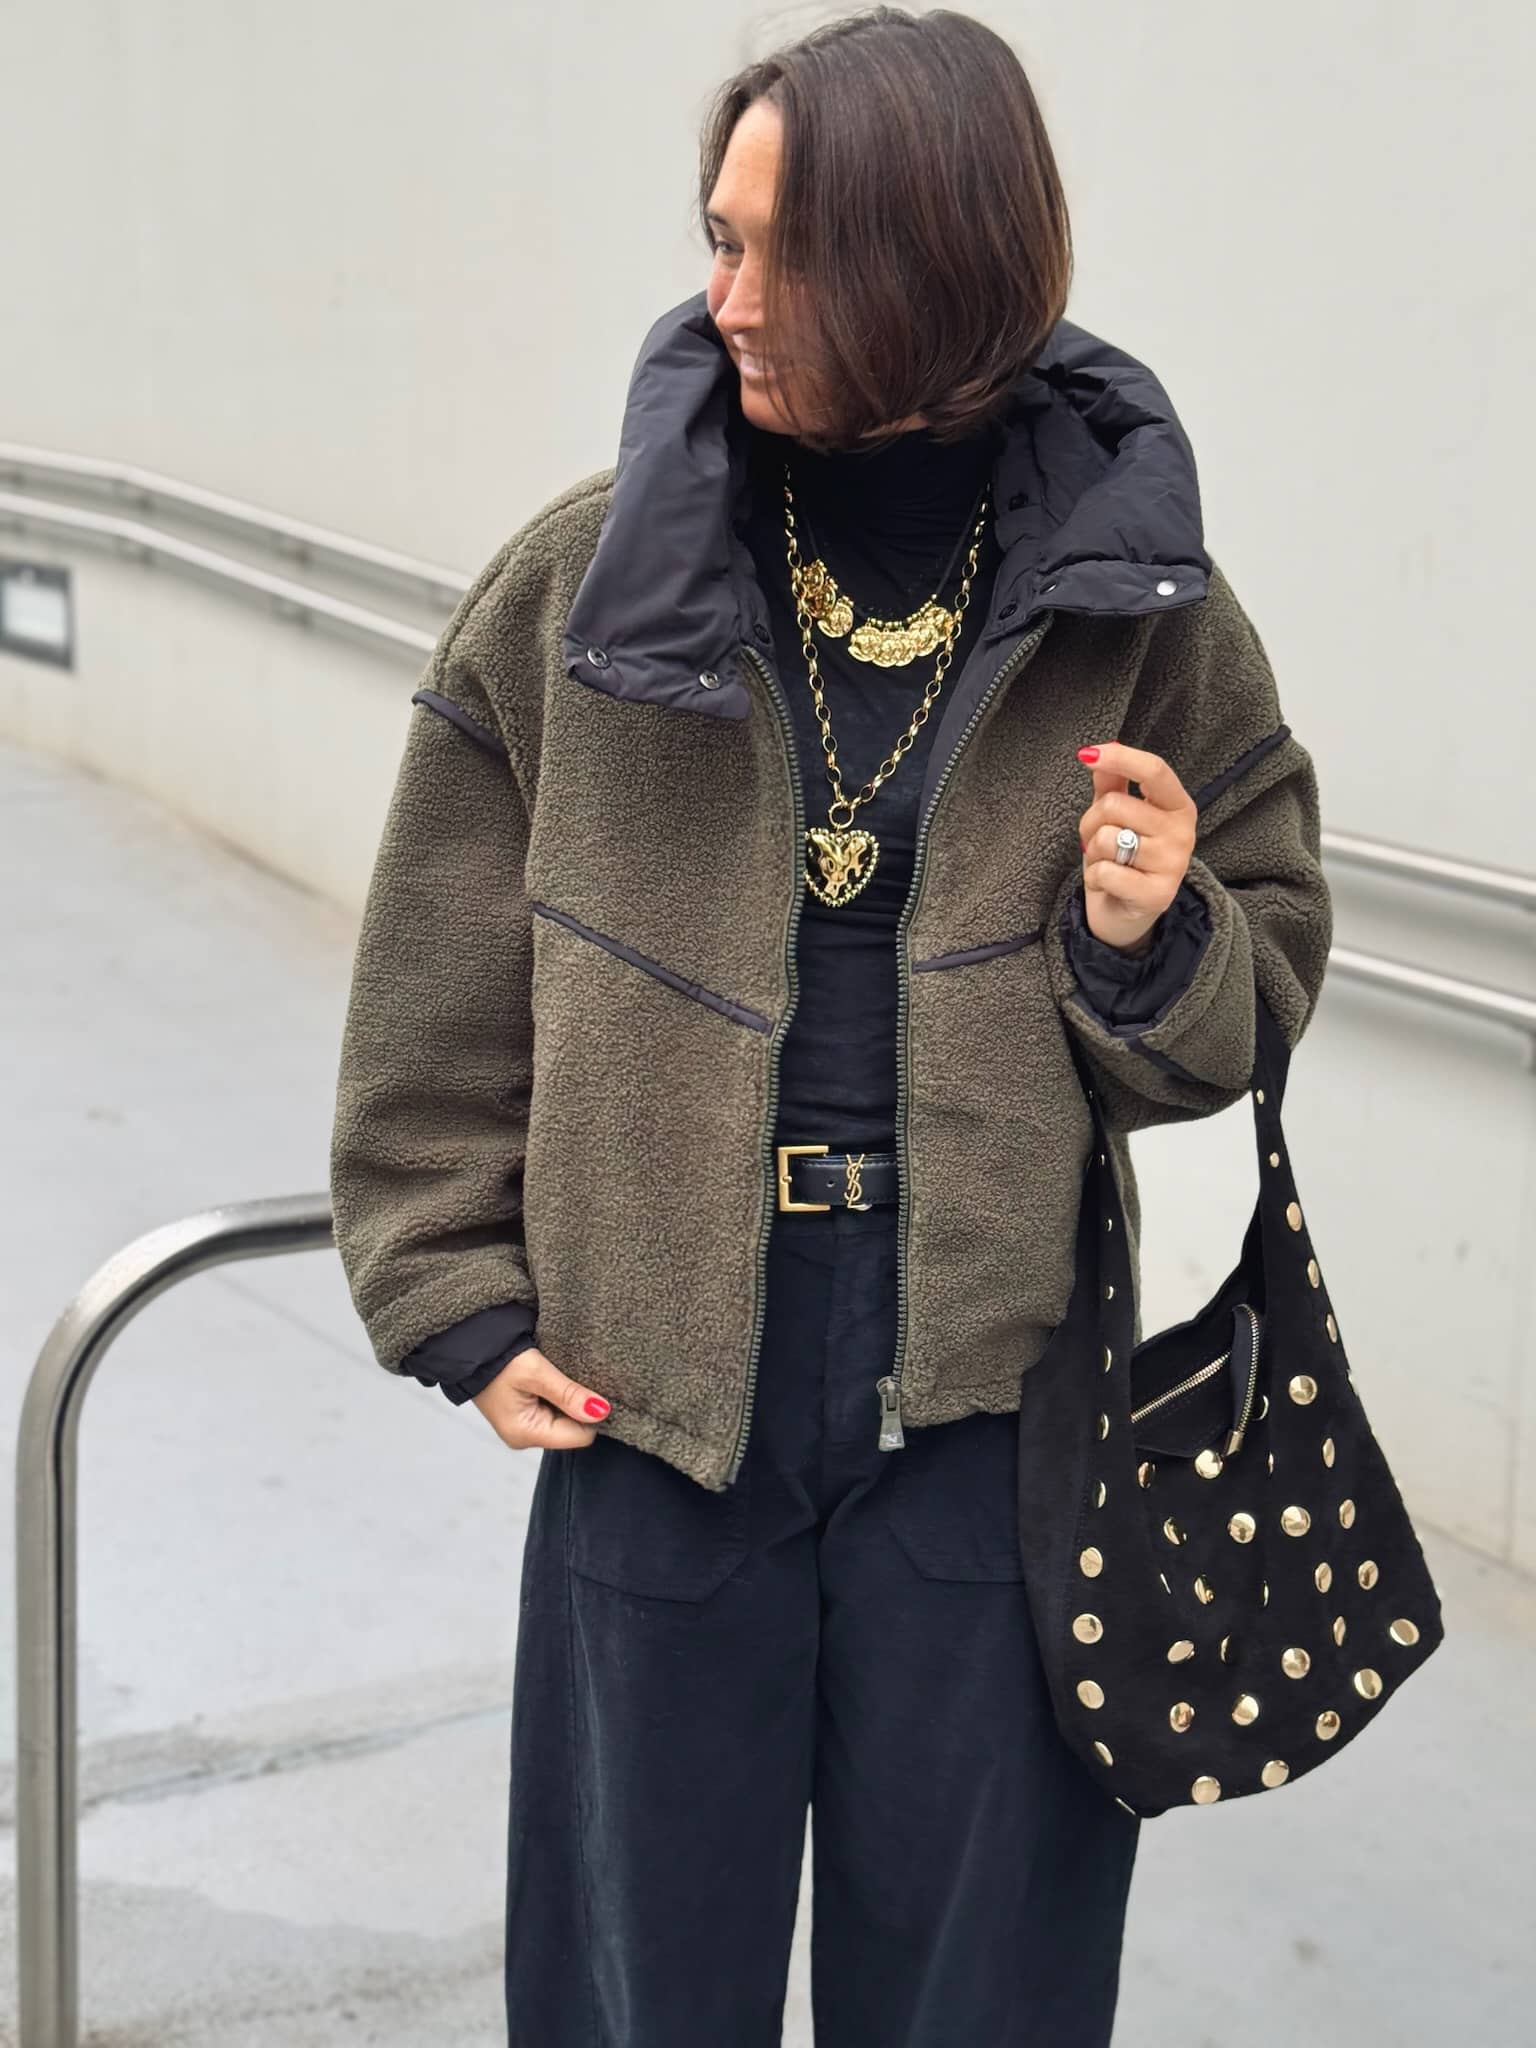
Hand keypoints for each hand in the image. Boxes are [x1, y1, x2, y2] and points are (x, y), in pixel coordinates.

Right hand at [470, 1345, 611, 1450]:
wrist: (470, 1347)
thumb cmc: (498, 1358)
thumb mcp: (536, 1372)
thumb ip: (569, 1393)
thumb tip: (601, 1411)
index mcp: (526, 1434)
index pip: (581, 1436)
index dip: (592, 1413)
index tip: (592, 1387)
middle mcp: (524, 1438)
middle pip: (574, 1430)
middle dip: (579, 1407)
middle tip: (571, 1378)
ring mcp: (523, 1428)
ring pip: (565, 1421)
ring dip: (568, 1401)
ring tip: (559, 1377)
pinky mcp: (523, 1416)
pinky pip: (553, 1413)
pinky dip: (558, 1397)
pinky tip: (552, 1381)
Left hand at [1075, 740, 1196, 954]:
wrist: (1127, 913)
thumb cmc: (1122, 857)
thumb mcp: (1117, 816)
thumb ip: (1112, 783)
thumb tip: (1098, 753)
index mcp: (1178, 806)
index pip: (1155, 770)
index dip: (1120, 758)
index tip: (1088, 754)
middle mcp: (1182, 833)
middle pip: (1115, 805)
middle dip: (1091, 821)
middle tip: (1098, 840)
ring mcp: (1173, 865)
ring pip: (1106, 838)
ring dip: (1093, 852)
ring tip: (1107, 863)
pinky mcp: (1157, 895)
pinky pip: (1106, 872)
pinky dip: (1094, 877)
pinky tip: (1107, 884)